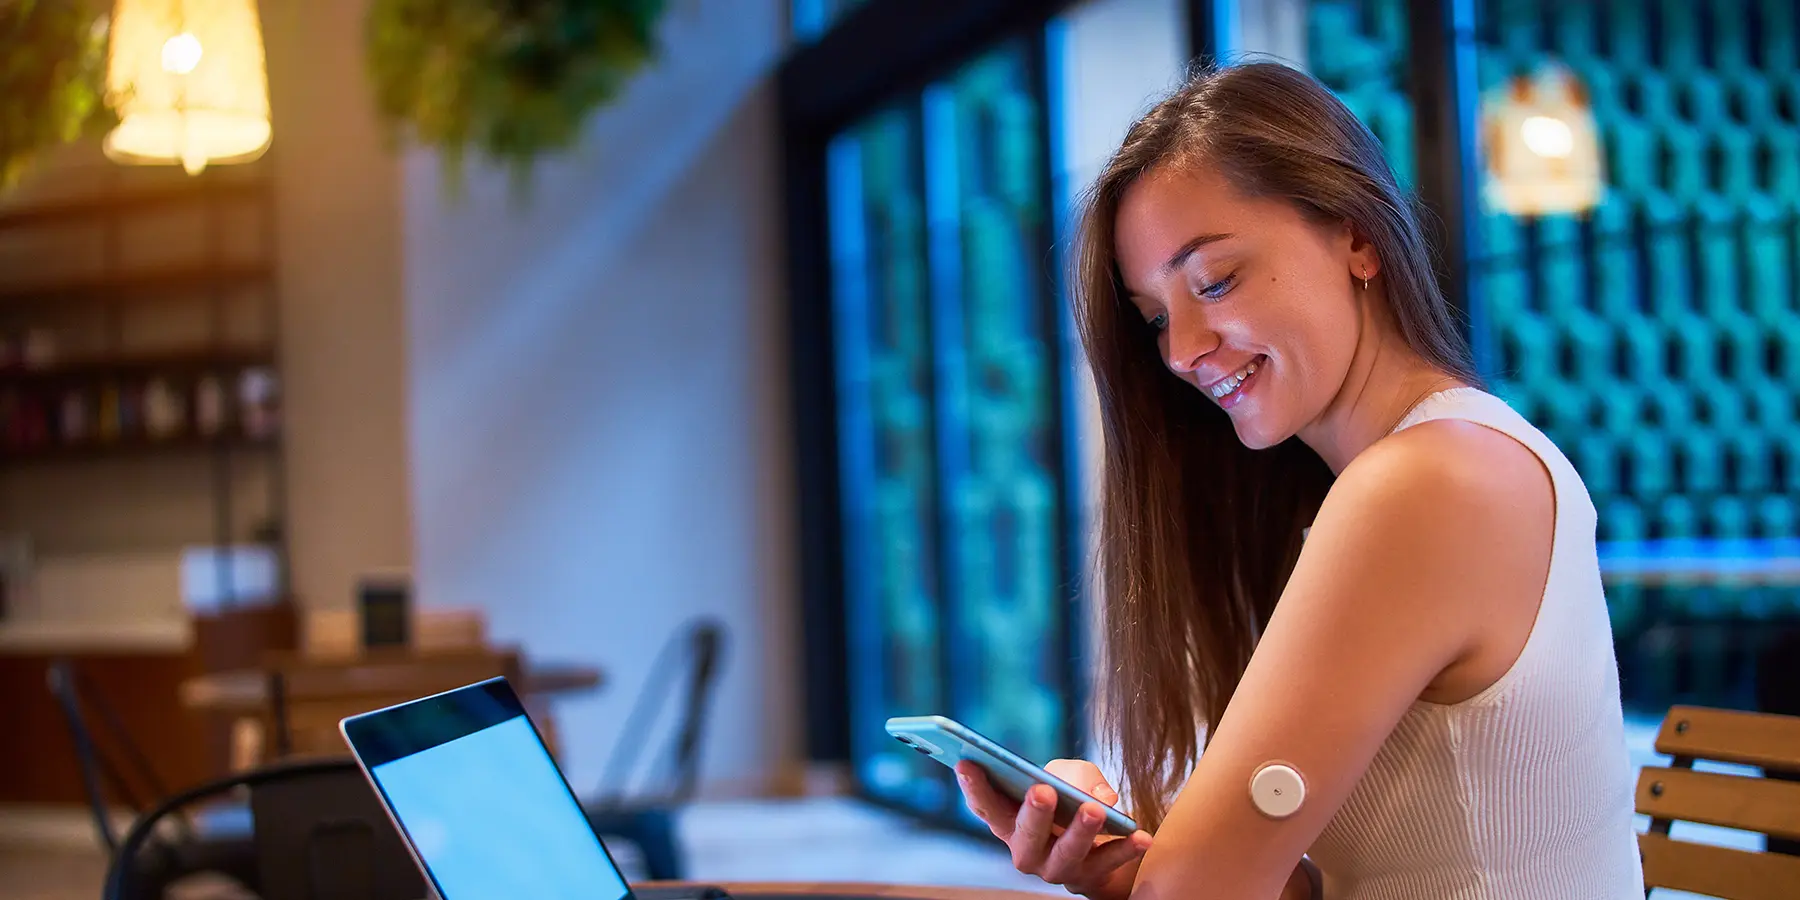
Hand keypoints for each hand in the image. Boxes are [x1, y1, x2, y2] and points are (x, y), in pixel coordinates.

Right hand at [955, 758, 1153, 899]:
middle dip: (1033, 814)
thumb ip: (1074, 775)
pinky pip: (1107, 865)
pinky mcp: (1089, 879)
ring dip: (1079, 832)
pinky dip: (1124, 850)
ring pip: (1065, 855)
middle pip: (1025, 837)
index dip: (973, 787)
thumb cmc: (1072, 797)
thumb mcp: (1068, 774)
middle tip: (1042, 790)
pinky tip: (1140, 835)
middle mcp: (1026, 851)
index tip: (966, 762)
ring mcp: (1056, 869)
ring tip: (1094, 810)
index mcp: (1009, 823)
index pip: (986, 807)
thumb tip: (1094, 796)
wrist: (1100, 841)